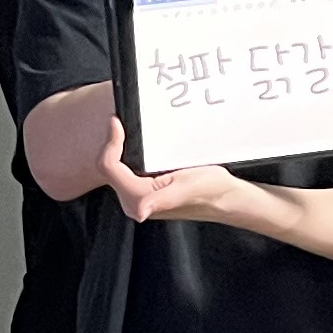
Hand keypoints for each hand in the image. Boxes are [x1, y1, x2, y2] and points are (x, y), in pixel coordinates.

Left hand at [96, 118, 247, 228]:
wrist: (225, 196)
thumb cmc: (210, 190)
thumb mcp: (187, 186)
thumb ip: (161, 199)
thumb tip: (141, 210)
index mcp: (139, 200)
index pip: (109, 168)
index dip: (110, 142)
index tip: (117, 122)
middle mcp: (134, 202)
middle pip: (107, 168)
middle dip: (112, 144)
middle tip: (120, 122)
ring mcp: (138, 198)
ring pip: (114, 168)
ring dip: (118, 148)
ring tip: (125, 129)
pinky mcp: (143, 192)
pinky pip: (125, 170)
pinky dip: (125, 154)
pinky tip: (134, 142)